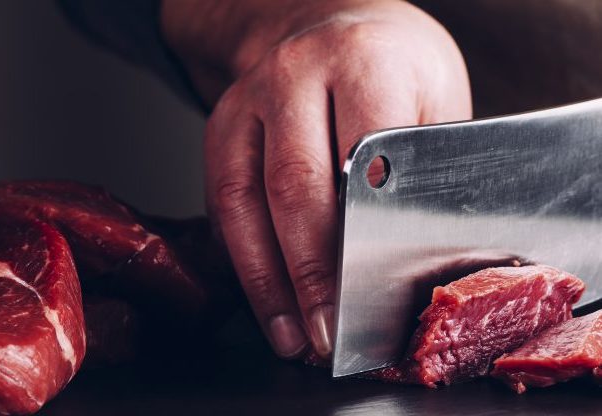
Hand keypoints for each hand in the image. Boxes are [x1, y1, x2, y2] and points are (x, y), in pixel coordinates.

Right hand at [161, 0, 470, 358]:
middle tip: (325, 333)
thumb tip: (418, 253)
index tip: (364, 297)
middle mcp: (294, 76)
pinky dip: (241, 255)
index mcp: (363, 63)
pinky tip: (262, 295)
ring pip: (242, 200)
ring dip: (264, 278)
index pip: (356, 163)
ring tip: (288, 334)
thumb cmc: (392, 64)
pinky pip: (220, 200)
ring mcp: (247, 99)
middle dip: (308, 274)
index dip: (356, 240)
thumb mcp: (435, 94)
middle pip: (293, 188)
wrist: (327, 20)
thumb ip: (428, 164)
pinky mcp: (220, 126)